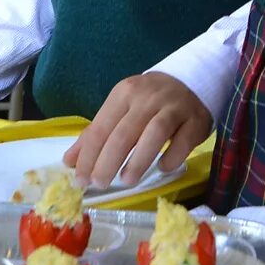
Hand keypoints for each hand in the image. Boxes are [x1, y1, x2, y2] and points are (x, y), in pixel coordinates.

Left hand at [65, 72, 212, 188]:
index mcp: (124, 94)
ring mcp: (173, 107)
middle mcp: (147, 98)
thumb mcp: (120, 109)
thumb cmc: (149, 101)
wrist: (191, 80)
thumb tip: (69, 162)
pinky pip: (183, 141)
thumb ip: (96, 134)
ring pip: (154, 134)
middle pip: (124, 133)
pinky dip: (172, 157)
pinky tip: (162, 167)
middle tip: (100, 184)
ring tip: (127, 181)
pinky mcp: (195, 119)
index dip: (88, 157)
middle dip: (108, 162)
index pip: (100, 128)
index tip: (81, 180)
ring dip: (138, 160)